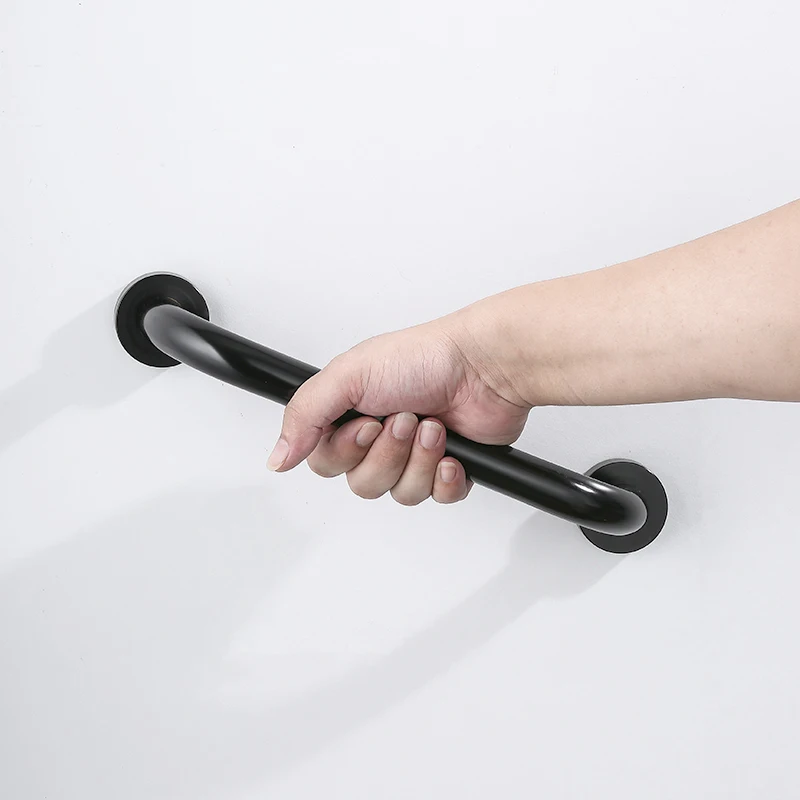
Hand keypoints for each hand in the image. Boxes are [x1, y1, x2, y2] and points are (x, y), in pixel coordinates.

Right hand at [266, 313, 531, 504]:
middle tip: (405, 420)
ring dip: (418, 460)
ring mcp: (415, 454)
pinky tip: (452, 451)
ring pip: (400, 493)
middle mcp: (381, 437)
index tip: (366, 423)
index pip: (326, 462)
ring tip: (433, 426)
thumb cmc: (425, 358)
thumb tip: (276, 457)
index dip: (346, 452)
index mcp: (352, 414)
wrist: (484, 366)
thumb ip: (304, 416)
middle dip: (387, 454)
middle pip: (362, 483)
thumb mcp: (348, 375)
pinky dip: (445, 477)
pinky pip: (437, 498)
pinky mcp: (449, 468)